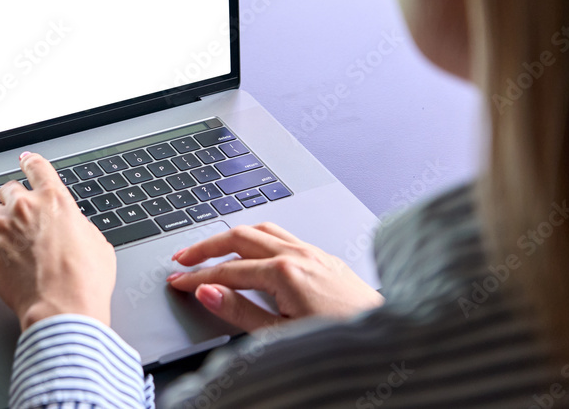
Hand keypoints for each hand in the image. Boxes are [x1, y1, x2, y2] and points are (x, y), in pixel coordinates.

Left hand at [0, 152, 116, 330]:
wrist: (64, 307)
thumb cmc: (85, 280)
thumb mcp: (97, 242)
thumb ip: (78, 225)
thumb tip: (72, 227)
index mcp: (54, 199)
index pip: (37, 167)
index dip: (30, 162)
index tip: (25, 161)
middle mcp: (25, 207)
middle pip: (8, 188)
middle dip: (12, 199)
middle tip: (18, 212)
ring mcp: (1, 227)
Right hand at [166, 222, 382, 332]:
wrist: (391, 338)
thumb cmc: (341, 340)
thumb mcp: (281, 335)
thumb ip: (240, 312)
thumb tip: (208, 292)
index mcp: (284, 272)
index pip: (227, 271)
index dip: (197, 277)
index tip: (177, 282)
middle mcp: (298, 254)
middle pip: (239, 238)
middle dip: (206, 248)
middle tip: (182, 259)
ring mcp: (313, 252)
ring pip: (261, 229)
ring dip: (231, 237)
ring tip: (212, 249)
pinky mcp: (324, 257)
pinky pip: (282, 235)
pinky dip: (257, 237)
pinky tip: (254, 251)